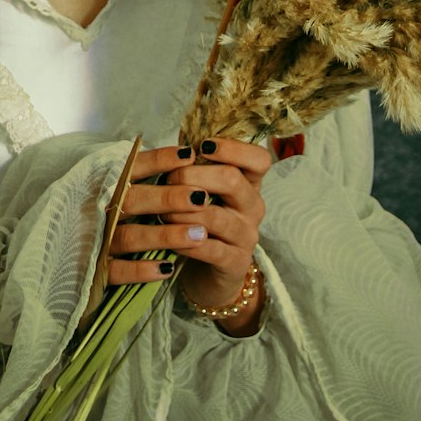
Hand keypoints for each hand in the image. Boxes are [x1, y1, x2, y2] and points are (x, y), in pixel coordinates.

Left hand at [107, 138, 269, 331]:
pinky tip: (170, 240)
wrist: (208, 274)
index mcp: (249, 184)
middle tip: (168, 179)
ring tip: (161, 212)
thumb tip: (175, 149)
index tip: (203, 146)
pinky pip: (210, 248)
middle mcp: (253, 207)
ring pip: (216, 216)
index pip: (259, 159)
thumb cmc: (201, 223)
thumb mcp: (204, 193)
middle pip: (232, 180)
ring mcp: (247, 235)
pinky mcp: (236, 262)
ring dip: (182, 212)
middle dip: (193, 176)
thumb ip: (197, 170)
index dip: (233, 148)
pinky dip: (186, 241)